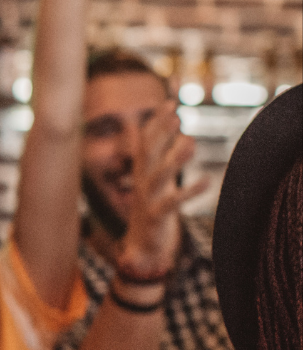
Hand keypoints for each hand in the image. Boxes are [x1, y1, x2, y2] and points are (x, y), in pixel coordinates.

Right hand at [117, 101, 208, 279]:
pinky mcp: (155, 218)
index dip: (157, 121)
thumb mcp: (159, 184)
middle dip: (159, 134)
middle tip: (175, 115)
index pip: (146, 142)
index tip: (171, 101)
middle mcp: (141, 184)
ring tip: (192, 143)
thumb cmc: (154, 211)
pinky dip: (188, 192)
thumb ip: (169, 159)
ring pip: (157, 177)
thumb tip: (186, 136)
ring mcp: (146, 200)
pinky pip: (170, 203)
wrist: (140, 249)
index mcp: (142, 173)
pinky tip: (208, 181)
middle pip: (147, 154)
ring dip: (172, 160)